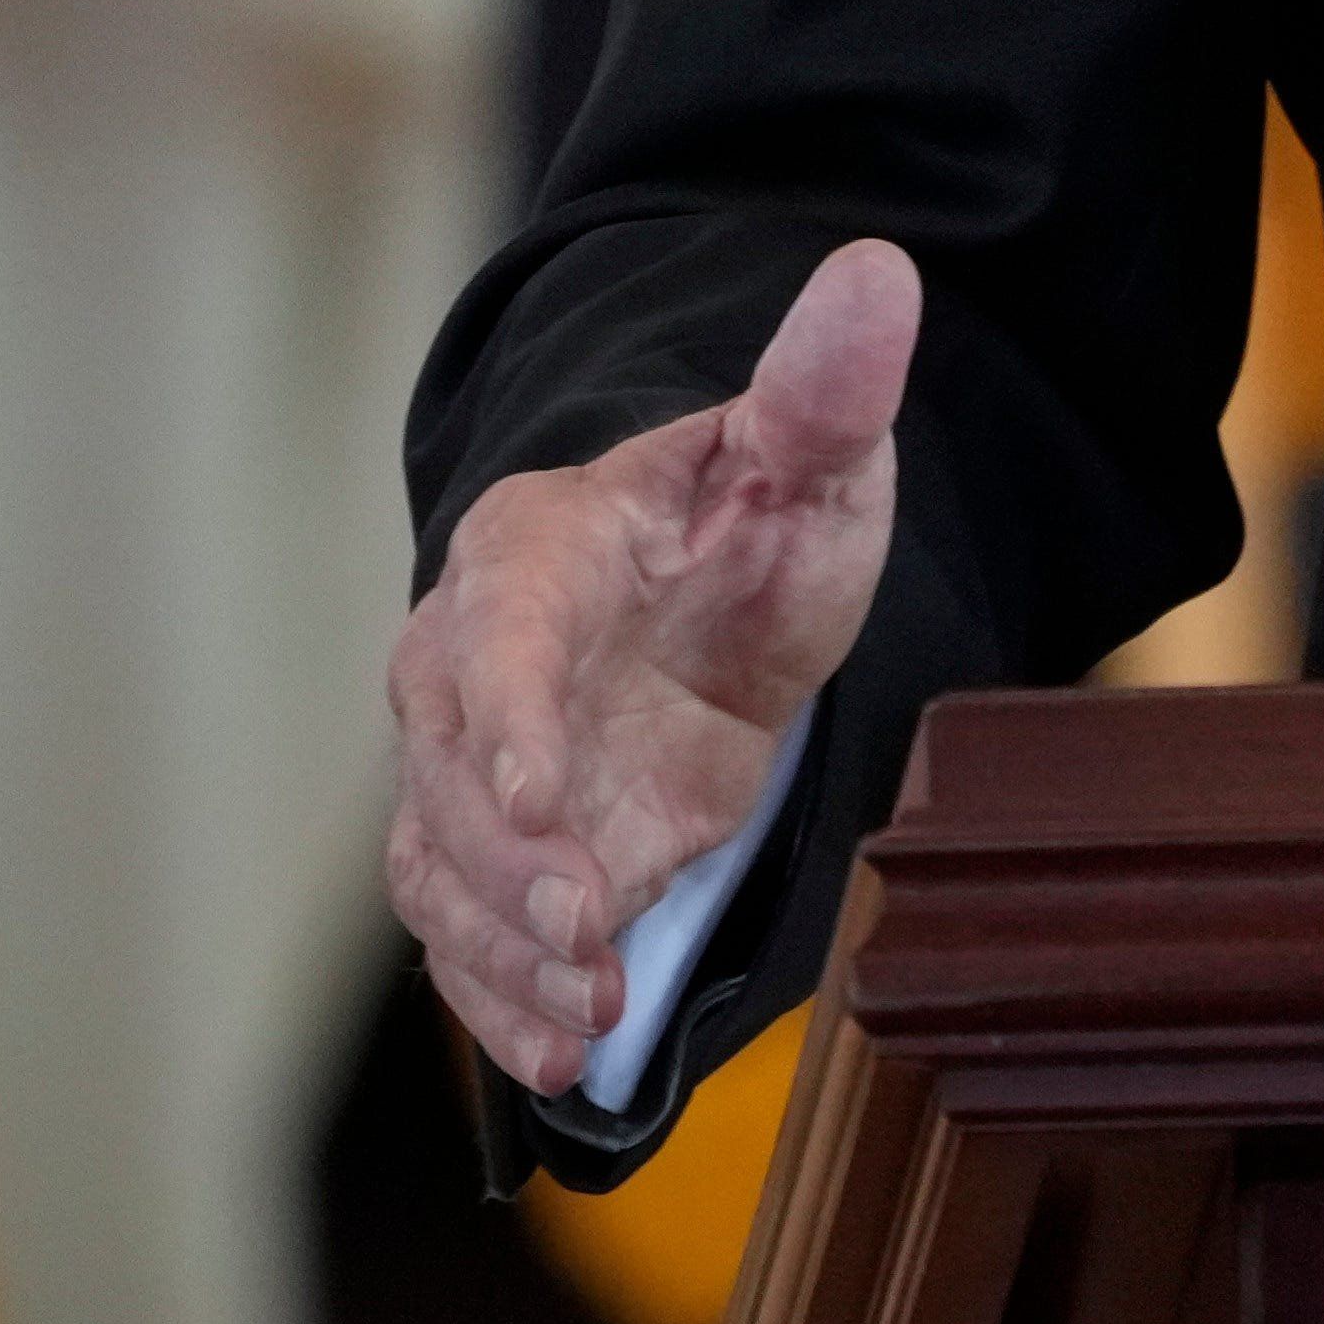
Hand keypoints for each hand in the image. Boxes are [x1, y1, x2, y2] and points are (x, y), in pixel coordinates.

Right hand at [383, 240, 916, 1095]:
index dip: (504, 716)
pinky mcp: (501, 863)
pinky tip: (564, 1051)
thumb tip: (876, 272)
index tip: (536, 791)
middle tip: (589, 924)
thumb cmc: (753, 521)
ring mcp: (474, 778)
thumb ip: (825, 387)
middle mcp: (467, 670)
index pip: (495, 635)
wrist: (722, 608)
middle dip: (507, 860)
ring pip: (447, 875)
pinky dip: (506, 1001)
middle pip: (447, 777)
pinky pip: (471, 939)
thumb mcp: (808, 456)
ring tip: (587, 1015)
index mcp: (529, 555)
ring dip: (506, 953)